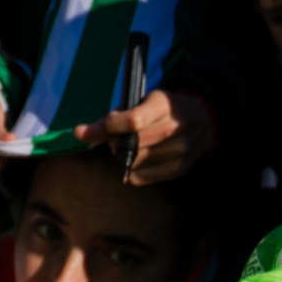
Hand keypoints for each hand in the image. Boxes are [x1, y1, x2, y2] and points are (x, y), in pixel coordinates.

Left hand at [72, 89, 214, 184]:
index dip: (113, 125)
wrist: (203, 120)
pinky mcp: (179, 169)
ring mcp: (180, 151)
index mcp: (165, 105)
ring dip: (125, 158)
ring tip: (133, 146)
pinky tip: (140, 158)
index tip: (110, 124)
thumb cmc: (163, 110)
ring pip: (134, 163)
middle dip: (117, 142)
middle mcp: (176, 128)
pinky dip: (133, 170)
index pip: (133, 121)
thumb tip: (78, 133)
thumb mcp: (140, 103)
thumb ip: (108, 120)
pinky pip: (141, 178)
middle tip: (120, 137)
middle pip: (131, 145)